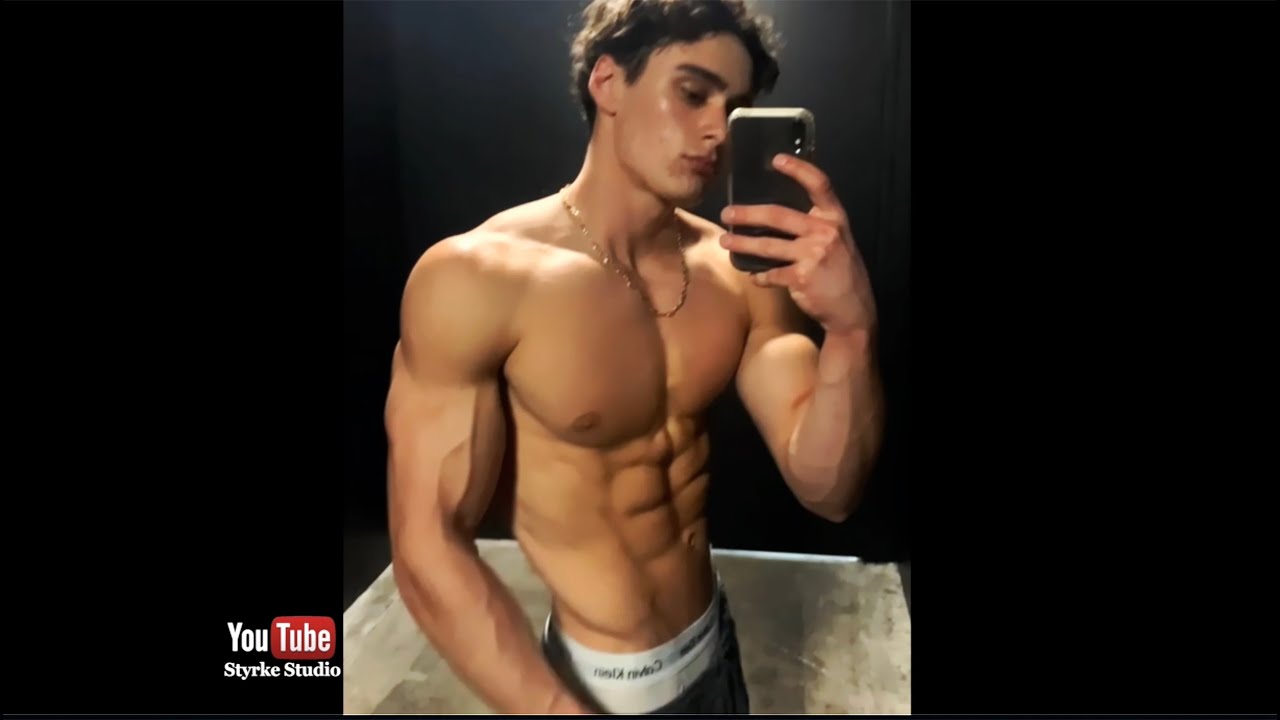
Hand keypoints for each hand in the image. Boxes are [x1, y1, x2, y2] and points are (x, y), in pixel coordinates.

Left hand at [720, 153, 875, 335]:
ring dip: (742, 243)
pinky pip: (770, 274)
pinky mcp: (801, 278)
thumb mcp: (838, 240)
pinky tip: (754, 276)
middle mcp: (825, 232)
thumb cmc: (841, 271)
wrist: (853, 310)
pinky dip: (759, 276)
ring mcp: (813, 255)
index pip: (819, 184)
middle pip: (779, 214)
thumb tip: (777, 213)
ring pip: (768, 245)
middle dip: (748, 213)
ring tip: (725, 240)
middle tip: (727, 212)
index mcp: (835, 218)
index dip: (798, 169)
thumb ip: (816, 225)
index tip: (777, 159)